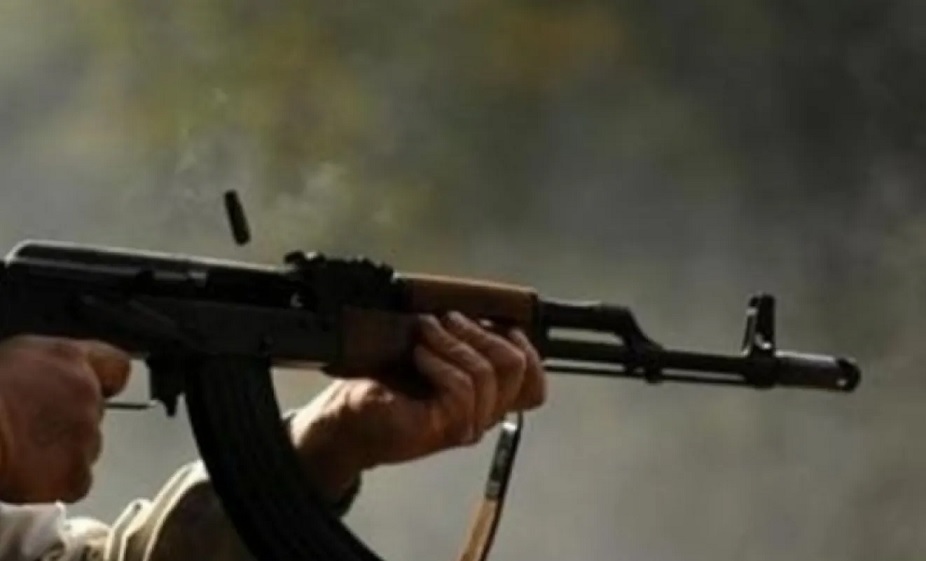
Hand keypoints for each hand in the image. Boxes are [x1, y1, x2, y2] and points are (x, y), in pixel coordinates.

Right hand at [0, 336, 130, 502]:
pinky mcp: (75, 472)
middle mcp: (85, 393)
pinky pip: (76, 482)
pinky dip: (56, 484)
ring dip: (64, 453)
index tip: (97, 390)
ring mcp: (85, 434)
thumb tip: (42, 384)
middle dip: (71, 423)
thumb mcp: (9, 360)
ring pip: (87, 448)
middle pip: (94, 412)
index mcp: (66, 358)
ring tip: (24, 454)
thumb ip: (42, 369)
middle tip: (35, 431)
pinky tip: (28, 477)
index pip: (114, 366)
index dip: (104, 381)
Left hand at [289, 312, 546, 501]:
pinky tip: (419, 354)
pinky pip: (462, 386)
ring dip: (455, 342)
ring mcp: (467, 424)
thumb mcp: (428, 350)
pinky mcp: (447, 427)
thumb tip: (478, 307)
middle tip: (449, 319)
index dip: (527, 346)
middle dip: (483, 331)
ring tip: (426, 331)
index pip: (534, 383)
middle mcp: (483, 415)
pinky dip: (440, 361)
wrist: (344, 419)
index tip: (501, 322)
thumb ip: (460, 338)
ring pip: (488, 374)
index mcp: (485, 397)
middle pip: (517, 368)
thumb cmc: (381, 384)